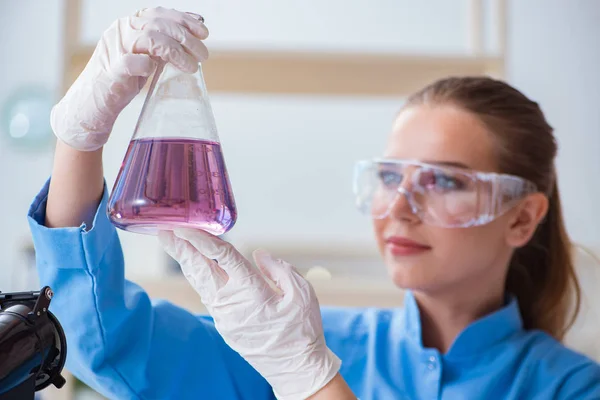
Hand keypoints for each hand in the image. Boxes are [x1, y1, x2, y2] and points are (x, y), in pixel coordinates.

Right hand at [52, 7, 208, 150]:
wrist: (94, 103)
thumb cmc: (123, 79)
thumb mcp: (146, 56)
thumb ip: (163, 45)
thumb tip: (192, 35)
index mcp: (129, 25)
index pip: (159, 13)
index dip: (184, 19)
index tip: (203, 32)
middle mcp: (120, 32)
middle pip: (158, 24)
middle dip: (186, 38)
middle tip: (203, 55)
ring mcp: (115, 50)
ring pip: (150, 39)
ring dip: (176, 52)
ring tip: (191, 67)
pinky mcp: (112, 72)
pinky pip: (132, 62)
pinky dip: (147, 65)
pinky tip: (156, 71)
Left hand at [159, 228, 341, 399]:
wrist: (296, 369)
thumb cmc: (302, 331)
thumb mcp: (303, 294)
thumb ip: (280, 269)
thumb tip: (258, 255)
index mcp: (252, 291)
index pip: (221, 257)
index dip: (202, 239)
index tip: (186, 227)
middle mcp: (232, 303)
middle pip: (200, 269)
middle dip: (181, 249)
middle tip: (165, 232)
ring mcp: (225, 317)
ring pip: (200, 284)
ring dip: (187, 264)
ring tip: (175, 246)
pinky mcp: (225, 327)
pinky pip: (209, 297)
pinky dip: (200, 280)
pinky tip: (198, 271)